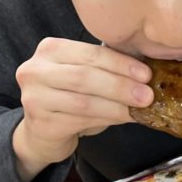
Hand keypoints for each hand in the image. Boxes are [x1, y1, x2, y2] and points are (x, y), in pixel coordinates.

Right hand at [12, 38, 153, 181]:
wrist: (41, 132)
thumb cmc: (69, 98)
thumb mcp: (84, 75)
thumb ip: (106, 69)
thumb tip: (145, 74)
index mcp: (50, 49)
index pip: (91, 53)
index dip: (120, 63)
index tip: (146, 73)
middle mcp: (35, 70)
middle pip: (85, 76)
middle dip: (120, 85)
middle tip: (147, 94)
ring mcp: (34, 98)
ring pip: (84, 101)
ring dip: (116, 105)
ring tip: (139, 108)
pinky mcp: (41, 124)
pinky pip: (80, 121)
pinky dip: (107, 119)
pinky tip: (123, 119)